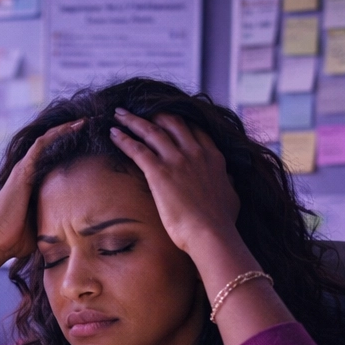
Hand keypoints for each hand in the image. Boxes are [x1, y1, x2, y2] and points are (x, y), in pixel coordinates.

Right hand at [0, 119, 83, 259]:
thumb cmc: (15, 239)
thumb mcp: (43, 227)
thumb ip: (56, 221)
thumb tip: (78, 231)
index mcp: (31, 183)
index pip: (53, 159)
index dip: (69, 148)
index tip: (90, 143)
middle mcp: (26, 171)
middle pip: (50, 145)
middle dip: (70, 133)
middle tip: (91, 124)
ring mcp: (24, 169)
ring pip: (47, 140)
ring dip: (66, 128)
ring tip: (86, 120)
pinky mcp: (23, 170)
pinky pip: (41, 145)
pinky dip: (57, 133)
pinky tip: (74, 126)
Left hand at [109, 109, 242, 258]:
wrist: (211, 234)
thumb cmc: (221, 222)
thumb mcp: (232, 195)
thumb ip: (228, 182)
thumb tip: (230, 179)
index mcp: (213, 156)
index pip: (194, 129)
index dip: (179, 120)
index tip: (167, 117)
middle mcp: (195, 152)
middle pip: (172, 122)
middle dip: (155, 113)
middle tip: (141, 110)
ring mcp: (177, 160)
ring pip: (151, 131)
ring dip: (133, 120)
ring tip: (120, 114)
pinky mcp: (159, 172)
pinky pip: (137, 149)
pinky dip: (123, 139)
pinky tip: (113, 134)